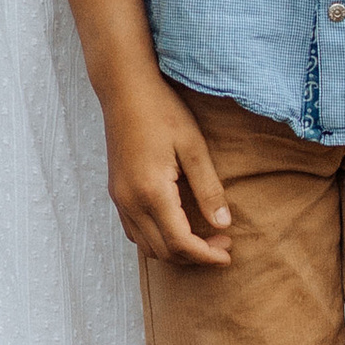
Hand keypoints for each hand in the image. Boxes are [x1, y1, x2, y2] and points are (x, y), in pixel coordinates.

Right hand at [101, 73, 233, 265]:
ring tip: (203, 239)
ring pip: (146, 246)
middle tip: (223, 242)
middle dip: (195, 256)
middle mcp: (130, 201)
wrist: (124, 89)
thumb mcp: (194, 147)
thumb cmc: (162, 111)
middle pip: (163, 251)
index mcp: (152, 191)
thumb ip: (208, 189)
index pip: (180, 243)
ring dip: (175, 251)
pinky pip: (134, 231)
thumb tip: (223, 225)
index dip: (207, 255)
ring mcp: (119, 198)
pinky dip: (156, 239)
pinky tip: (176, 226)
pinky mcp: (115, 192)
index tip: (229, 252)